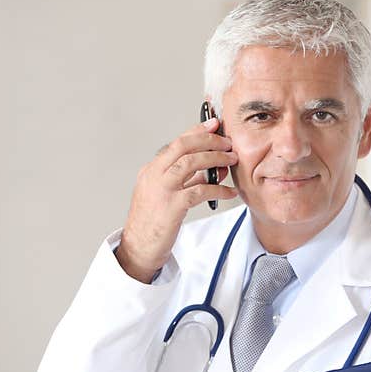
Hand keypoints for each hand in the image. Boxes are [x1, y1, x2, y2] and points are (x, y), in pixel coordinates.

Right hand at [116, 118, 238, 282]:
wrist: (138, 248)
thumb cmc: (154, 222)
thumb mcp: (166, 194)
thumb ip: (186, 179)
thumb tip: (212, 168)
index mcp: (151, 170)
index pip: (176, 142)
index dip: (197, 131)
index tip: (214, 124)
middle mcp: (154, 175)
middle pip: (183, 146)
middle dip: (209, 140)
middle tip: (228, 142)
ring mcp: (161, 189)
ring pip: (191, 162)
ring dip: (216, 159)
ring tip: (232, 161)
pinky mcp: (172, 206)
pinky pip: (200, 190)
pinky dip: (219, 189)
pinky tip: (230, 192)